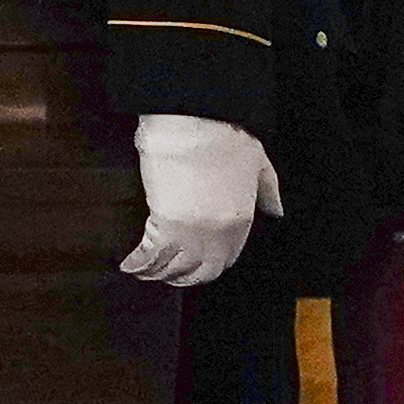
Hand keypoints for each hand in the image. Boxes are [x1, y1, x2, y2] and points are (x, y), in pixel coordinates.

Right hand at [120, 113, 280, 287]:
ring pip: (172, 267)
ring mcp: (189, 232)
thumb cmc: (226, 139)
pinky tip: (128, 265)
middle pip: (199, 271)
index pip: (226, 258)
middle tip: (168, 277)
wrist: (197, 125)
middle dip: (182, 278)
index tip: (196, 266)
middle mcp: (216, 234)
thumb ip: (268, 192)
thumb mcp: (259, 165)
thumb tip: (276, 210)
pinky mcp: (163, 224)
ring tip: (144, 273)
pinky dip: (138, 263)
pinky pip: (149, 254)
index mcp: (241, 221)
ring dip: (156, 273)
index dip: (208, 265)